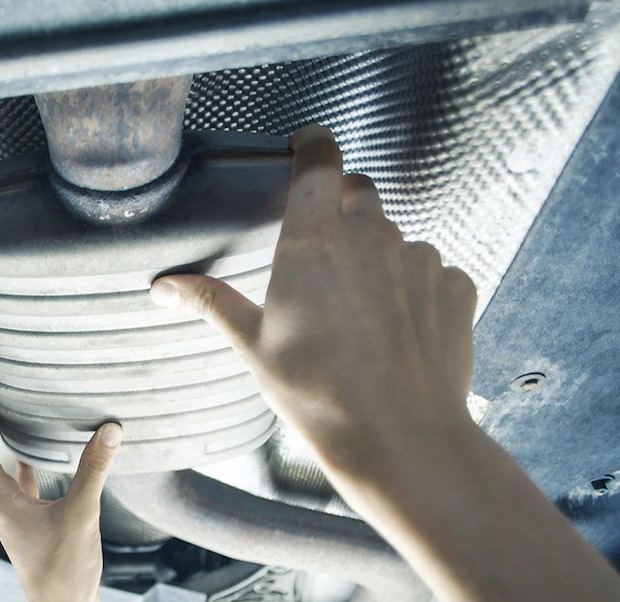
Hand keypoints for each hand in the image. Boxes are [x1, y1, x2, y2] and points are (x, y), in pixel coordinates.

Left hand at [0, 391, 121, 601]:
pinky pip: (18, 487)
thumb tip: (110, 429)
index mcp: (1, 500)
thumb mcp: (82, 514)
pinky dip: (20, 466)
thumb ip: (94, 470)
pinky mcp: (29, 526)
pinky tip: (33, 456)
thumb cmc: (66, 571)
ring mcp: (13, 518)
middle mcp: (0, 507)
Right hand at [150, 124, 478, 479]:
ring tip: (358, 310)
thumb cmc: (317, 393)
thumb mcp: (254, 347)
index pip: (320, 161)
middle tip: (321, 251)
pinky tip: (396, 330)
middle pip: (358, 192)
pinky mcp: (455, 287)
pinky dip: (412, 287)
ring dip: (375, 255)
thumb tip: (164, 286)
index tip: (304, 144)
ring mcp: (420, 259)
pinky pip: (430, 269)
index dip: (312, 143)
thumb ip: (213, 302)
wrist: (400, 439)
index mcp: (315, 241)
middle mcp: (372, 237)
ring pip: (394, 236)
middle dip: (339, 206)